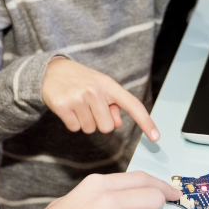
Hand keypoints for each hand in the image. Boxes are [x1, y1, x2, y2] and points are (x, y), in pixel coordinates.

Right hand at [42, 58, 159, 140]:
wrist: (52, 70)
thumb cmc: (81, 80)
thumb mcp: (101, 86)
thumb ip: (113, 104)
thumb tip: (117, 123)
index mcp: (109, 85)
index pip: (133, 105)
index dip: (146, 122)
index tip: (156, 137)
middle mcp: (95, 91)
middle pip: (107, 127)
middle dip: (99, 121)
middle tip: (90, 107)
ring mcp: (79, 98)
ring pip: (90, 129)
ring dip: (84, 121)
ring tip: (78, 105)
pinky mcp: (63, 106)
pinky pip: (75, 128)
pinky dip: (72, 122)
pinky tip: (68, 108)